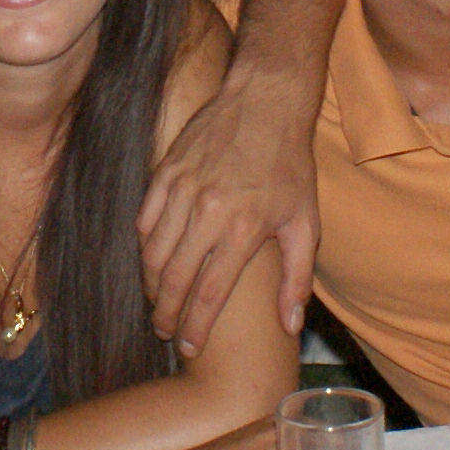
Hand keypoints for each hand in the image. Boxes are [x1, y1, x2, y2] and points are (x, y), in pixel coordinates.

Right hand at [139, 78, 321, 358]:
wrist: (265, 101)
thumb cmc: (290, 164)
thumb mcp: (305, 222)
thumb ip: (297, 279)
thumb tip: (290, 326)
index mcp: (244, 229)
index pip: (210, 294)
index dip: (196, 328)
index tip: (189, 348)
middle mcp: (208, 212)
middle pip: (174, 279)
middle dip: (165, 313)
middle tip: (164, 331)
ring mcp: (182, 190)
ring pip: (153, 253)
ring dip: (152, 284)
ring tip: (158, 301)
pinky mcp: (166, 172)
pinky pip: (144, 220)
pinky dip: (145, 247)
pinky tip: (152, 260)